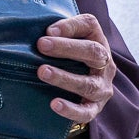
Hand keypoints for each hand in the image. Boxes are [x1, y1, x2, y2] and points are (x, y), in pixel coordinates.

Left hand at [39, 13, 116, 129]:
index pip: (89, 26)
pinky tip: (55, 104)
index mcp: (96, 41)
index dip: (70, 26)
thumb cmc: (66, 60)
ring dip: (64, 77)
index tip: (48, 29)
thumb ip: (53, 33)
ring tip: (42, 72)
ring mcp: (102, 87)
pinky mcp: (95, 108)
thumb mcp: (62, 42)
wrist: (82, 93)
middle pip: (93, 52)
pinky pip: (86, 112)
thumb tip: (35, 30)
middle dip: (67, 48)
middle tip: (41, 45)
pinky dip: (71, 109)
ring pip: (88, 83)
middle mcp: (104, 64)